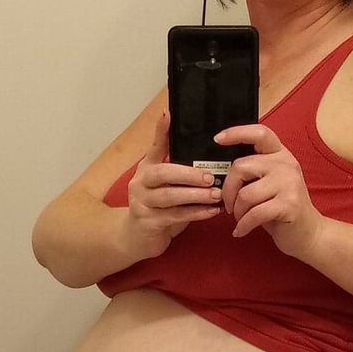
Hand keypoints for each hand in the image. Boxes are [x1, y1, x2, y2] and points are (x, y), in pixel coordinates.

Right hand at [126, 111, 223, 256]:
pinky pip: (175, 216)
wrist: (135, 238)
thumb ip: (177, 167)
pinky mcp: (148, 223)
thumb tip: (203, 149)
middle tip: (210, 177)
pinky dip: (196, 213)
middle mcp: (140, 183)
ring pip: (170, 197)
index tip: (169, 113)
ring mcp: (141, 203)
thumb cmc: (157, 207)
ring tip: (216, 195)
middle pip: (163, 173)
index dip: (161, 130)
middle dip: (189, 174)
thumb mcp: (164, 185)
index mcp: (146, 169)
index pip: (155, 146)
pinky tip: (212, 211)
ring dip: (196, 196)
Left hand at [216, 124, 323, 258]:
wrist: (307, 232)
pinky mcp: (289, 205)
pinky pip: (254, 214)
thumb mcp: (268, 183)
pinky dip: (243, 225)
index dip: (237, 133)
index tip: (218, 139)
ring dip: (237, 211)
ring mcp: (289, 184)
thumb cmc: (281, 208)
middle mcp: (286, 164)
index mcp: (280, 155)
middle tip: (229, 205)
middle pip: (241, 167)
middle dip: (228, 190)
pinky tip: (241, 231)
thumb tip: (219, 174)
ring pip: (245, 194)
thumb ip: (252, 172)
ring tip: (240, 219)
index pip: (260, 134)